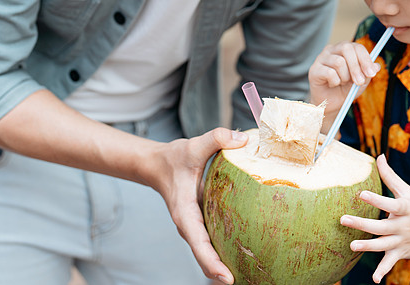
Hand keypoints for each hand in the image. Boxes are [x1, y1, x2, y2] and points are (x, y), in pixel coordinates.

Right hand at [150, 128, 247, 283]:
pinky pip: (215, 242)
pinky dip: (227, 251)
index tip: (227, 278)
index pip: (198, 243)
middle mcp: (190, 226)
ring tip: (252, 275)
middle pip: (206, 257)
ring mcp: (196, 227)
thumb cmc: (173, 159)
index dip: (212, 263)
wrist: (157, 165)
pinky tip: (248, 253)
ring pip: (210, 253)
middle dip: (222, 273)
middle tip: (248, 281)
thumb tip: (243, 140)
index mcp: (185, 213)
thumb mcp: (193, 145)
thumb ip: (216, 139)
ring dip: (226, 265)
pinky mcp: (203, 224)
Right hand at [308, 41, 379, 126]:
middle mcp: (332, 50)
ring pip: (339, 62)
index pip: (356, 47)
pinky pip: (330, 73)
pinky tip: (332, 85)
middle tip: (359, 82)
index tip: (371, 74)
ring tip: (342, 83)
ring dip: (345, 77)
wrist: (331, 104)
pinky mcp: (314, 69)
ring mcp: (321, 58)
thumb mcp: (361, 82)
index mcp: (344, 49)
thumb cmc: (345, 90)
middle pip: (346, 48)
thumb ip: (368, 73)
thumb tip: (377, 66)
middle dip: (356, 67)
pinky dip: (335, 82)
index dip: (365, 59)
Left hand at [340, 154, 409, 283]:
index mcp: (405, 208)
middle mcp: (403, 226)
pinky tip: (375, 280)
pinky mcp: (400, 253)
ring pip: (383, 245)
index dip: (376, 200)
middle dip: (362, 225)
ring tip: (351, 246)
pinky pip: (391, 262)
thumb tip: (378, 156)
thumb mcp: (406, 191)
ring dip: (368, 247)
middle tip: (343, 220)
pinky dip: (383, 271)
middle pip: (381, 226)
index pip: (390, 203)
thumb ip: (390, 176)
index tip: (361, 194)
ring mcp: (401, 241)